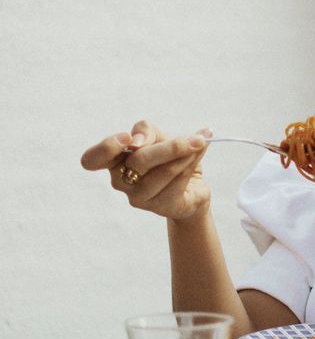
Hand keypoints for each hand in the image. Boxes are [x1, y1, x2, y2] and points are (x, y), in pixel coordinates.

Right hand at [80, 119, 211, 221]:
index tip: (127, 138)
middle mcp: (120, 181)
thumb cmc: (167, 155)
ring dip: (187, 155)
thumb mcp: (156, 135)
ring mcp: (138, 197)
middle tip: (197, 138)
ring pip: (164, 172)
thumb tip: (137, 141)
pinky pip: (178, 182)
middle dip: (172, 147)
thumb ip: (145, 131)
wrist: (191, 183)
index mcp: (113, 161)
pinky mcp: (159, 207)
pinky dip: (192, 165)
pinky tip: (199, 155)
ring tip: (199, 144)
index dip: (106, 148)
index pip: (91, 160)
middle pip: (140, 161)